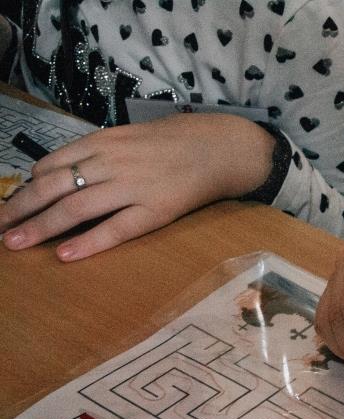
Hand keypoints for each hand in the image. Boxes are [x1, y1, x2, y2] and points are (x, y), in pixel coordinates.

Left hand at [0, 113, 274, 260]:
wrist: (220, 148)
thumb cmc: (174, 143)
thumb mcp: (129, 137)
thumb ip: (97, 153)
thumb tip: (59, 174)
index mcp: (104, 142)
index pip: (51, 165)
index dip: (25, 187)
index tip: (8, 206)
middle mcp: (112, 163)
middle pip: (53, 187)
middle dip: (20, 208)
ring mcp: (133, 187)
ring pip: (75, 207)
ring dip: (41, 226)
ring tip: (15, 243)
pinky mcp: (155, 211)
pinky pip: (115, 229)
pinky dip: (88, 242)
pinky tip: (65, 254)